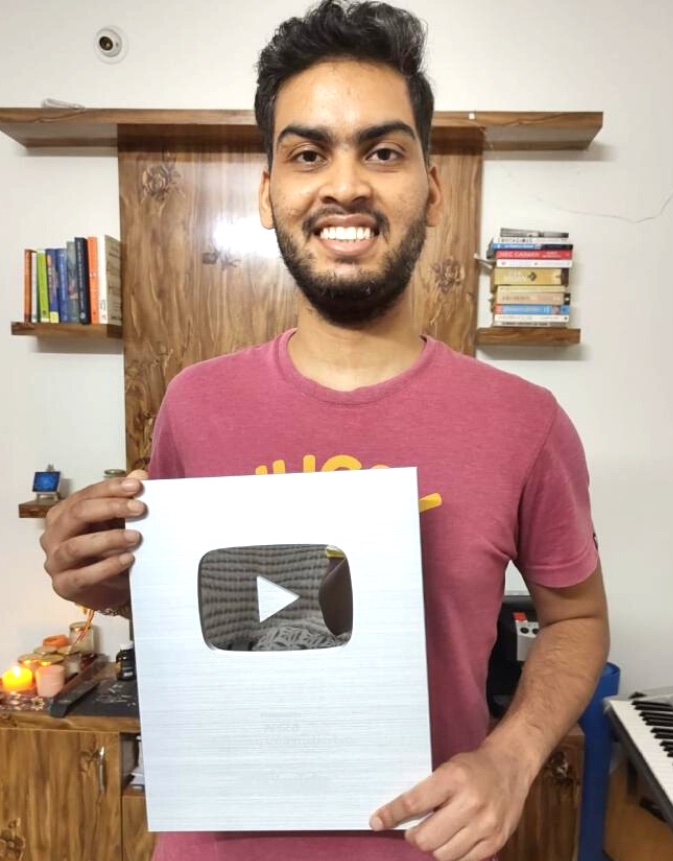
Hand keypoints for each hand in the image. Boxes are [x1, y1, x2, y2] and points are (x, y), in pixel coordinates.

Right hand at [40, 469, 147, 610]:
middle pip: (77, 514)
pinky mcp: (63, 586)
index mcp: (63, 514)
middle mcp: (53, 535)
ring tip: (136, 537)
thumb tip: (140, 475)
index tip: (137, 486)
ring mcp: (55, 562)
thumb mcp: (118, 522)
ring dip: (109, 539)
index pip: (85, 495)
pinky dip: (106, 567)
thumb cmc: (108, 550)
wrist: (108, 589)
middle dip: (110, 508)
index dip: (111, 488)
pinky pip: (82, 576)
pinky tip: (128, 559)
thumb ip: (126, 498)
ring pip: (76, 546)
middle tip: (140, 509)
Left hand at [369, 745, 531, 860]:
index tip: (376, 821)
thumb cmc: (472, 767)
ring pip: (443, 855)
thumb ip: (427, 792)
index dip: (392, 814)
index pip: (414, 803)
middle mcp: (471, 803)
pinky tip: (454, 839)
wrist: (510, 767)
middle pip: (427, 837)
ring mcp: (486, 825)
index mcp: (454, 778)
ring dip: (434, 847)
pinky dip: (453, 854)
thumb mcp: (447, 768)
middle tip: (414, 830)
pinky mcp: (497, 841)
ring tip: (437, 833)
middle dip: (414, 836)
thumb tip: (398, 817)